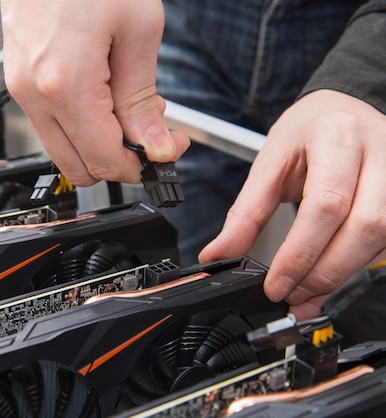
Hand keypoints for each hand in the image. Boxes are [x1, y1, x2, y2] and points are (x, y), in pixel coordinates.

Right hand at [0, 0, 188, 185]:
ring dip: (100, 143)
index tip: (167, 149)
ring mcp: (21, 89)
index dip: (143, 165)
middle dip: (121, 160)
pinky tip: (103, 96)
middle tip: (151, 132)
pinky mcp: (19, 80)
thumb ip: (143, 99)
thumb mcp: (137, 30)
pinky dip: (81, 124)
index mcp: (66, 85)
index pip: (107, 161)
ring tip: (129, 107)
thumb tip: (154, 145)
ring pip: (64, 151)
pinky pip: (51, 125)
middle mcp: (35, 95)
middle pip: (81, 168)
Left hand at [199, 89, 385, 319]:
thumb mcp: (268, 164)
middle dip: (324, 272)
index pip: (326, 204)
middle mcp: (380, 152)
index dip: (300, 253)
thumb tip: (220, 254)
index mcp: (337, 137)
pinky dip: (355, 267)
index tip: (275, 284)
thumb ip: (245, 214)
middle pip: (364, 227)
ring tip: (304, 292)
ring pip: (381, 239)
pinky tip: (328, 279)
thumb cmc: (306, 132)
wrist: (341, 111)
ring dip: (340, 275)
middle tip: (290, 294)